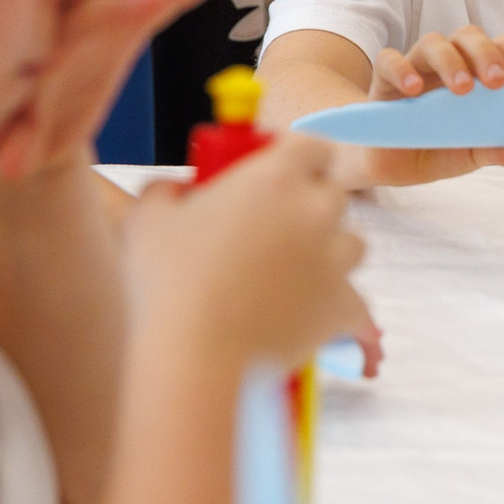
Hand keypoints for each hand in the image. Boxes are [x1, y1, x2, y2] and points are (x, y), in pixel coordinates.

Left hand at [0, 0, 234, 181]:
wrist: (11, 110)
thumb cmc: (18, 133)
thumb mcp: (20, 144)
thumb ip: (20, 147)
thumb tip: (15, 167)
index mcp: (51, 44)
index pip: (88, 20)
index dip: (123, 10)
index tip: (158, 0)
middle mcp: (66, 12)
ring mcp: (87, 0)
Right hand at [124, 135, 370, 367]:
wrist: (196, 356)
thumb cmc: (169, 284)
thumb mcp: (148, 221)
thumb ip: (165, 191)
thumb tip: (173, 190)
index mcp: (275, 178)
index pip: (313, 146)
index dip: (302, 159)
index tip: (286, 175)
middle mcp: (315, 210)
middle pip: (333, 195)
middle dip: (312, 208)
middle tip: (278, 232)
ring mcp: (335, 258)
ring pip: (351, 244)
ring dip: (329, 253)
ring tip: (294, 276)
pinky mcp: (343, 305)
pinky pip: (355, 301)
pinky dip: (338, 307)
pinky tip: (314, 315)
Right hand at [341, 28, 503, 185]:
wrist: (392, 163)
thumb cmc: (437, 147)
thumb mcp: (471, 154)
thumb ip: (499, 151)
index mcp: (477, 73)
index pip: (501, 47)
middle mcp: (449, 61)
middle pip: (469, 37)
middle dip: (486, 54)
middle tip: (497, 82)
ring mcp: (416, 65)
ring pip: (433, 42)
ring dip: (450, 61)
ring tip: (461, 88)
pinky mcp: (385, 78)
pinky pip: (389, 60)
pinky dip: (402, 70)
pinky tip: (413, 90)